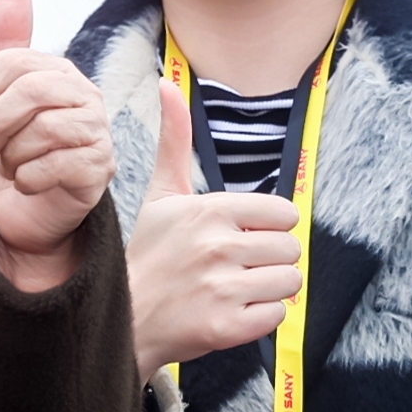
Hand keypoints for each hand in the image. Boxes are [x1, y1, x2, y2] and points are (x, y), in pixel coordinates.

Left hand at [0, 0, 112, 292]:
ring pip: (43, 130)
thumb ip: (3, 47)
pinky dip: (27, 179)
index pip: (15, 63)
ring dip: (11, 157)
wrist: (19, 216)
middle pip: (31, 91)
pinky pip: (55, 165)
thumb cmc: (6, 155)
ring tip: (12, 167)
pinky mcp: (102, 169)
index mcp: (58, 73)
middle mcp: (86, 96)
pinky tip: (28, 183)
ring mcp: (98, 132)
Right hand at [126, 77, 302, 380]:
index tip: (241, 240)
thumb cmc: (147, 256)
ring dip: (269, 290)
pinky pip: (277, 316)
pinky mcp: (225, 327)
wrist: (120, 322)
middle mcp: (216, 246)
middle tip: (237, 269)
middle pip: (291, 248)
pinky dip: (259, 318)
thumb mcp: (161, 196)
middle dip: (271, 260)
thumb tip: (167, 84)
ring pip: (289, 282)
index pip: (284, 214)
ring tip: (236, 291)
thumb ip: (175, 140)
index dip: (268, 229)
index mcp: (208, 210)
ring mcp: (221, 288)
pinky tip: (231, 314)